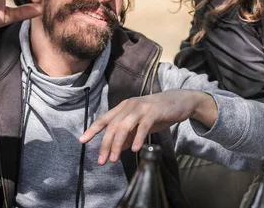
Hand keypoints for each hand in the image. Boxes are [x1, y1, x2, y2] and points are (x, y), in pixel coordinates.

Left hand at [79, 90, 216, 164]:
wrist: (181, 101)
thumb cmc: (159, 113)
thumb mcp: (141, 124)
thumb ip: (129, 135)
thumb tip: (119, 148)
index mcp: (124, 107)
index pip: (104, 119)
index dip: (93, 130)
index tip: (82, 141)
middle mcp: (129, 105)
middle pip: (113, 126)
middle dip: (106, 144)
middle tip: (102, 160)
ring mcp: (141, 107)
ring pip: (124, 126)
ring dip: (118, 144)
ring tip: (114, 158)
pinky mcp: (154, 111)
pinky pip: (143, 126)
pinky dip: (138, 138)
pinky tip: (136, 149)